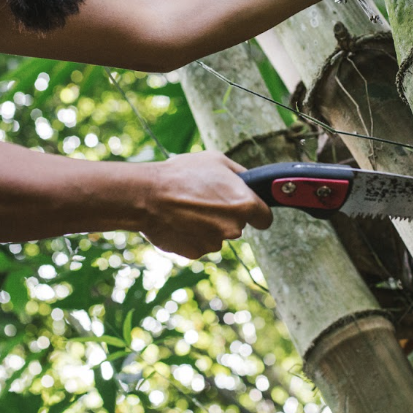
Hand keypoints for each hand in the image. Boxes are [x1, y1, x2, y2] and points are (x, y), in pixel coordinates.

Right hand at [138, 151, 272, 258]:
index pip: (265, 218)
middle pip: (238, 224)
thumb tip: (249, 182)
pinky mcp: (195, 252)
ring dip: (208, 224)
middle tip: (206, 198)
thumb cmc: (182, 174)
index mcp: (244, 204)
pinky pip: (199, 243)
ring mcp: (214, 243)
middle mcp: (233, 228)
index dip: (257, 212)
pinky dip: (192, 234)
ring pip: (218, 235)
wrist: (148, 196)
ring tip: (188, 206)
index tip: (249, 208)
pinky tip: (179, 219)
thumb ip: (240, 174)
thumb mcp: (216, 160)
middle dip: (226, 214)